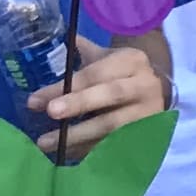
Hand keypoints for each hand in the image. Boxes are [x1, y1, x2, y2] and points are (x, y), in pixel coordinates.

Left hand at [30, 38, 167, 155]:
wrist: (159, 92)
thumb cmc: (122, 74)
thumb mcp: (107, 57)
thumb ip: (81, 52)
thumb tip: (52, 41)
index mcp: (132, 61)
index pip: (96, 73)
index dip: (66, 87)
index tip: (36, 100)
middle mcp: (145, 85)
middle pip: (111, 95)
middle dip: (78, 104)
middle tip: (49, 113)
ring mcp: (148, 112)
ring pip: (113, 125)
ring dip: (78, 135)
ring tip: (47, 142)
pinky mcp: (148, 135)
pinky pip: (115, 145)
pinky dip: (89, 150)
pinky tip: (66, 153)